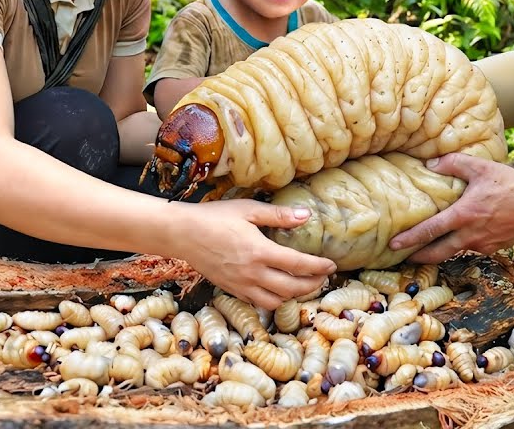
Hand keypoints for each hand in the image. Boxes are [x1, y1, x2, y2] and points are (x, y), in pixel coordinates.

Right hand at [175, 199, 336, 309]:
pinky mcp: (232, 290)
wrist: (182, 234)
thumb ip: (279, 216)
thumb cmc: (215, 218)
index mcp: (259, 252)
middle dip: (312, 285)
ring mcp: (241, 285)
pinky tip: (279, 289)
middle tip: (323, 277)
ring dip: (295, 295)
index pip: (298, 265)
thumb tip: (306, 215)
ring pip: (277, 301)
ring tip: (305, 284)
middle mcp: (252, 273)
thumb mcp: (248, 210)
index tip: (331, 265)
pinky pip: (259, 302)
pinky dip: (274, 299)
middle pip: (292, 288)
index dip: (319, 267)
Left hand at [388, 152, 513, 263]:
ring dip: (437, 252)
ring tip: (424, 249)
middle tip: (402, 257)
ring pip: (453, 252)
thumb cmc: (512, 185)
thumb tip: (429, 164)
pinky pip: (469, 249)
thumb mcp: (482, 168)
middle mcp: (470, 235)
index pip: (430, 230)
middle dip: (418, 256)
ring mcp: (481, 245)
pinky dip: (458, 247)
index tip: (394, 245)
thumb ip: (453, 164)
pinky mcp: (492, 249)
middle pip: (437, 252)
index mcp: (463, 215)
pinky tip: (455, 239)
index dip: (410, 239)